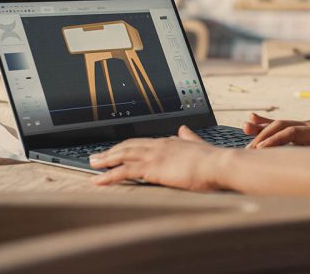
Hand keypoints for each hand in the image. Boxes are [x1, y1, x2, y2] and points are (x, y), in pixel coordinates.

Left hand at [89, 126, 221, 189]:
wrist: (217, 164)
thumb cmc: (211, 159)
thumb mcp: (198, 144)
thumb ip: (189, 137)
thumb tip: (183, 129)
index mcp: (168, 141)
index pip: (141, 142)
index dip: (127, 146)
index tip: (116, 150)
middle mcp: (158, 145)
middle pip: (128, 146)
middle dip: (111, 151)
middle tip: (96, 157)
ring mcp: (154, 155)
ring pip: (123, 155)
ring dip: (105, 160)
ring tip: (92, 165)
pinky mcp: (152, 168)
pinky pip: (125, 171)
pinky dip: (109, 175)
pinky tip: (99, 180)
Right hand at [243, 113, 309, 147]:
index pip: (292, 132)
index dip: (276, 140)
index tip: (260, 149)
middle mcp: (308, 124)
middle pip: (281, 126)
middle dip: (263, 136)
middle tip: (248, 151)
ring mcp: (303, 124)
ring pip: (279, 123)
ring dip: (261, 128)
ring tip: (244, 128)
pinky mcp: (301, 127)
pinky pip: (281, 124)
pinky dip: (265, 122)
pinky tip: (251, 121)